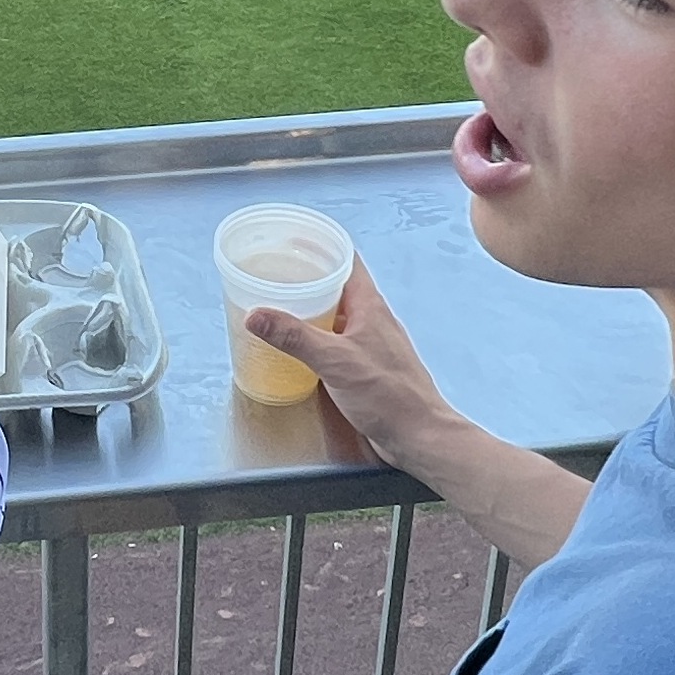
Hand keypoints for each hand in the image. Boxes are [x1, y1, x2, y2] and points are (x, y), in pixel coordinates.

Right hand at [245, 262, 593, 569]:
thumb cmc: (389, 396)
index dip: (321, 245)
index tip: (292, 238)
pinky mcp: (364, 369)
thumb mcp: (335, 362)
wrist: (418, 436)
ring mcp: (369, 345)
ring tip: (277, 305)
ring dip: (309, 308)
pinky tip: (296, 349)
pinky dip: (314, 338)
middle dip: (307, 276)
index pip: (347, 260)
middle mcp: (371, 320)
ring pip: (335, 315)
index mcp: (370, 307)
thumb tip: (256, 314)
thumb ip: (295, 337)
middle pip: (337, 285)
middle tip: (274, 272)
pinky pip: (335, 342)